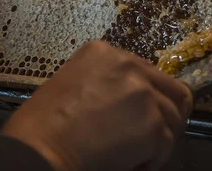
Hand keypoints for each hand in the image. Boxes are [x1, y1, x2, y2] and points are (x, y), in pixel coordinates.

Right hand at [2, 41, 192, 170]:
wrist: (38, 149)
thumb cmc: (41, 124)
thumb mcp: (72, 82)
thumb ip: (104, 82)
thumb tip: (126, 102)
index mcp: (105, 52)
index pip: (147, 72)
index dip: (148, 98)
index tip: (137, 119)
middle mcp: (129, 65)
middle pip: (171, 90)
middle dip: (166, 116)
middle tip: (153, 139)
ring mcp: (143, 92)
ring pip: (173, 118)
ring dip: (159, 140)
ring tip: (137, 155)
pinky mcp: (151, 123)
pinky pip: (166, 145)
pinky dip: (154, 160)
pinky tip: (131, 165)